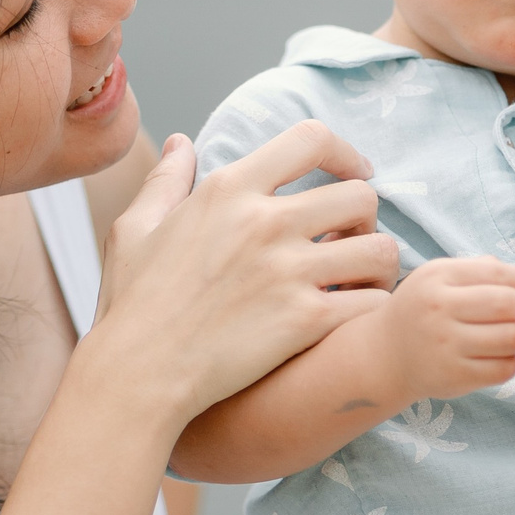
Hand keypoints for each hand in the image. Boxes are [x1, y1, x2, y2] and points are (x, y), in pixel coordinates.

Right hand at [86, 123, 400, 420]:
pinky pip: (372, 302)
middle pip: (360, 195)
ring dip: (378, 265)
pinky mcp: (304, 321)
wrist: (137, 375)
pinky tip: (351, 316)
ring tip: (360, 280)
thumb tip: (180, 143)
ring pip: (380, 249)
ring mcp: (288, 271)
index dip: (345, 152)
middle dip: (365, 217)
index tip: (355, 171)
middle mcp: (265, 222)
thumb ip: (166, 181)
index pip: (310, 140)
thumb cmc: (133, 306)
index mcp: (228, 190)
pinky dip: (372, 308)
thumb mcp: (135, 229)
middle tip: (351, 240)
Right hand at [382, 256, 514, 401]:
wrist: (385, 354)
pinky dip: (508, 363)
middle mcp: (439, 307)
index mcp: (439, 276)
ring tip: (505, 336)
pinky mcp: (453, 376)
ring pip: (513, 337)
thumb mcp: (440, 278)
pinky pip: (505, 368)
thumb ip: (482, 269)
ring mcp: (445, 344)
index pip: (502, 273)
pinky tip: (494, 358)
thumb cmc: (423, 310)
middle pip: (512, 304)